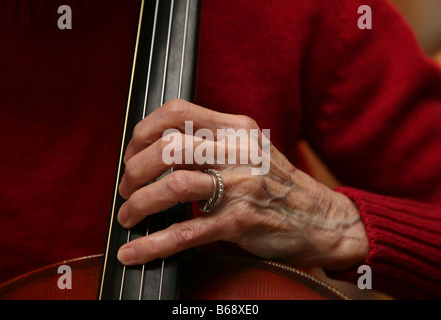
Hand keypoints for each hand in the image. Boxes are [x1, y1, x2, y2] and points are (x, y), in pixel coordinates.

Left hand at [116, 99, 368, 270]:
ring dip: (139, 203)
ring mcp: (241, 187)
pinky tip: (133, 251)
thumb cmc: (279, 185)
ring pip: (173, 185)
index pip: (178, 112)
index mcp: (237, 129)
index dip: (144, 131)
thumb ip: (213, 144)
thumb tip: (159, 150)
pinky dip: (153, 244)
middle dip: (134, 169)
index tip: (133, 152)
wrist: (321, 218)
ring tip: (129, 216)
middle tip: (127, 188)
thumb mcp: (251, 150)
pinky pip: (187, 232)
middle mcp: (238, 152)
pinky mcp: (240, 222)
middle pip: (168, 147)